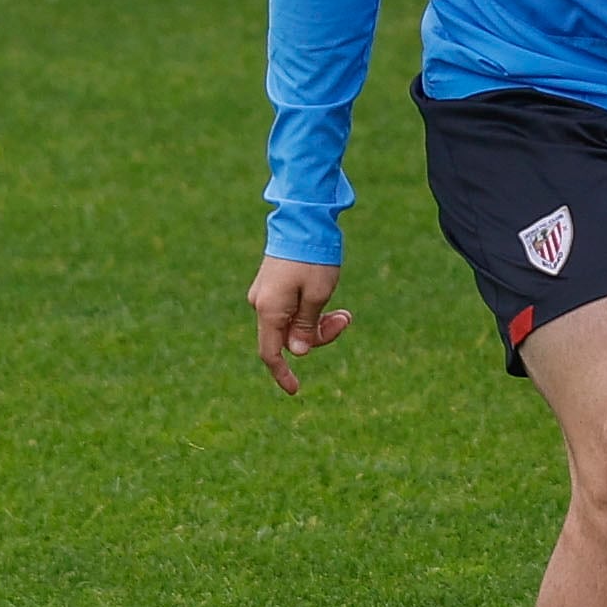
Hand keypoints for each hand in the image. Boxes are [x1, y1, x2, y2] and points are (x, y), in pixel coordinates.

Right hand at [249, 256, 350, 394]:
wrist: (303, 217)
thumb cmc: (313, 256)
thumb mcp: (317, 295)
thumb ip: (305, 327)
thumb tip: (296, 353)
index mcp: (269, 310)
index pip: (270, 354)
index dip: (283, 374)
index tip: (296, 390)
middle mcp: (261, 303)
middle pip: (287, 338)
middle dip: (317, 337)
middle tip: (345, 320)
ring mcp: (266, 292)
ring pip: (292, 323)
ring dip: (318, 323)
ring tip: (345, 313)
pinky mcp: (274, 283)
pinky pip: (291, 308)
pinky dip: (310, 310)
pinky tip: (332, 302)